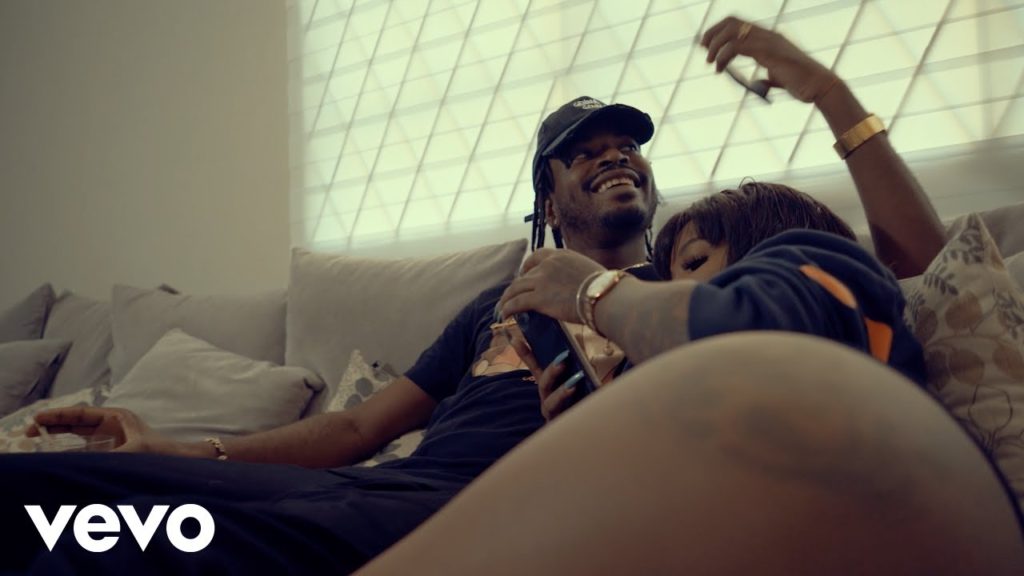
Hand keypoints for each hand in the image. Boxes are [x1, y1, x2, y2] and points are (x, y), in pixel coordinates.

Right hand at [27, 406, 182, 454]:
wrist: (179, 462)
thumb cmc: (161, 453)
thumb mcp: (133, 453)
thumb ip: (109, 458)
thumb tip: (84, 463)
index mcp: (117, 418)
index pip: (82, 414)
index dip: (59, 416)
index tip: (38, 419)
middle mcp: (113, 425)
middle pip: (77, 421)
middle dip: (54, 424)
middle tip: (30, 429)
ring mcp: (112, 437)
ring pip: (79, 432)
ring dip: (58, 434)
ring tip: (35, 436)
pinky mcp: (112, 450)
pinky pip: (85, 445)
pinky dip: (69, 447)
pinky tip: (55, 451)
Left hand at [499, 248, 605, 322]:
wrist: (605, 296)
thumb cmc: (605, 288)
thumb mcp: (588, 270)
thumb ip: (576, 272)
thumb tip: (577, 282)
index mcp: (561, 255)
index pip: (538, 255)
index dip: (528, 264)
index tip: (525, 272)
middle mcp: (548, 264)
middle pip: (525, 273)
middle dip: (517, 284)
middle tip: (512, 294)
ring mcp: (541, 280)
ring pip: (516, 288)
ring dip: (507, 298)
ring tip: (502, 307)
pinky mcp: (538, 298)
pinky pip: (516, 302)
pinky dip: (508, 308)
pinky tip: (504, 314)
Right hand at [509, 334, 578, 421]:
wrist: (589, 429)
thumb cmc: (583, 402)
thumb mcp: (582, 380)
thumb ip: (579, 365)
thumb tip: (579, 343)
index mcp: (550, 385)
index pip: (535, 366)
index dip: (526, 354)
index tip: (516, 339)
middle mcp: (547, 398)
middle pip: (543, 384)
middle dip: (551, 372)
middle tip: (562, 362)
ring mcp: (553, 414)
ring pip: (550, 404)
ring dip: (560, 394)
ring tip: (572, 385)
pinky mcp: (561, 427)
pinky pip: (564, 421)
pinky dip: (573, 413)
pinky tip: (584, 405)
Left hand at [701, 16, 836, 102]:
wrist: (817, 86)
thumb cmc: (801, 84)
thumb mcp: (780, 79)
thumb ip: (768, 77)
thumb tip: (759, 82)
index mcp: (769, 37)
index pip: (739, 23)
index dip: (719, 30)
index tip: (707, 44)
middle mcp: (767, 34)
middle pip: (732, 22)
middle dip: (713, 32)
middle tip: (703, 49)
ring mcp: (767, 41)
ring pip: (731, 32)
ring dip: (715, 45)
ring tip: (711, 61)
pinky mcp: (766, 52)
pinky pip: (735, 47)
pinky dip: (723, 56)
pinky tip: (720, 68)